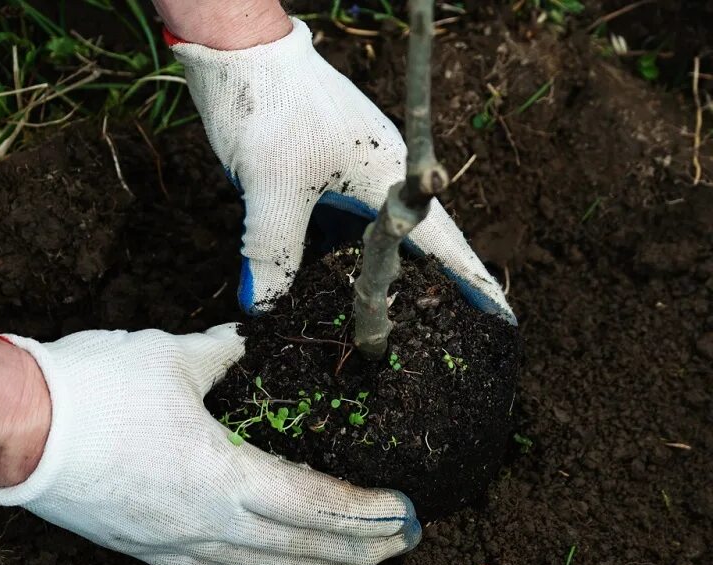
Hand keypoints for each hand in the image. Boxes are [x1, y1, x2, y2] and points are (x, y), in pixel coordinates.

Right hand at [0, 324, 420, 564]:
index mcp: (221, 477)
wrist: (17, 432)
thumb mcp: (173, 357)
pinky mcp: (151, 549)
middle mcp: (208, 524)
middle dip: (357, 549)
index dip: (363, 513)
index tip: (401, 514)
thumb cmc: (94, 392)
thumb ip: (224, 354)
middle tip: (399, 546)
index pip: (312, 504)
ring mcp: (178, 544)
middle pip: (300, 548)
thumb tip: (248, 341)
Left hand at [169, 17, 515, 324]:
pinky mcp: (319, 176)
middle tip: (435, 338)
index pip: (444, 242)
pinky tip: (322, 287)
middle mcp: (378, 180)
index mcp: (389, 177)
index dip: (473, 282)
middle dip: (426, 293)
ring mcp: (348, 177)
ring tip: (380, 326)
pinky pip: (336, 230)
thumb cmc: (268, 106)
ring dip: (374, 279)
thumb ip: (274, 251)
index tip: (501, 317)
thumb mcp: (271, 186)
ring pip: (370, 242)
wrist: (240, 49)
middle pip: (412, 248)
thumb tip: (265, 309)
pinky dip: (333, 260)